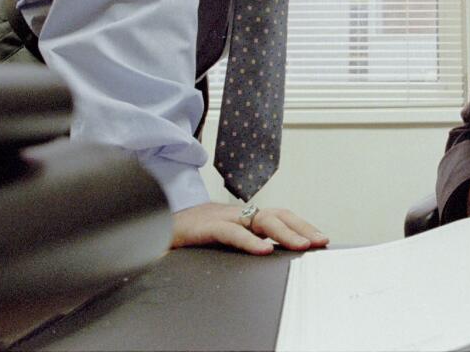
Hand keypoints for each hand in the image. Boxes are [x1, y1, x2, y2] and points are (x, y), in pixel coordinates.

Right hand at [172, 202, 328, 255]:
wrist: (149, 226)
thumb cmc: (185, 236)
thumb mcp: (218, 242)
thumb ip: (241, 244)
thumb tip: (267, 256)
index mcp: (240, 218)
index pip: (277, 216)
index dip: (300, 225)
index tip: (319, 238)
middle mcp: (234, 214)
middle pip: (276, 214)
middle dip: (301, 227)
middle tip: (319, 241)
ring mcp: (220, 217)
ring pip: (259, 219)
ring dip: (284, 232)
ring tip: (301, 245)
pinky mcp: (203, 227)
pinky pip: (231, 232)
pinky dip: (249, 240)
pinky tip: (263, 250)